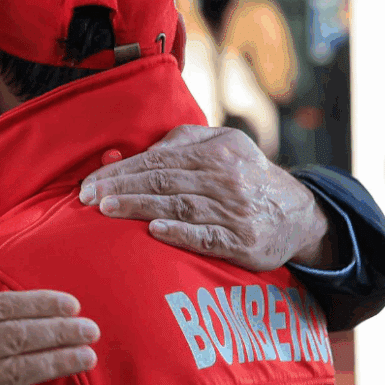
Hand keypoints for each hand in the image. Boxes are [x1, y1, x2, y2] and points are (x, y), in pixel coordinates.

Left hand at [80, 125, 331, 271]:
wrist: (298, 213)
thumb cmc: (244, 176)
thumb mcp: (221, 145)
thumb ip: (178, 143)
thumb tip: (131, 153)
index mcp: (216, 151)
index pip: (157, 161)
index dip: (121, 171)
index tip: (89, 183)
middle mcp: (226, 178)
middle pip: (163, 181)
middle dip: (121, 188)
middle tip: (86, 198)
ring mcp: (235, 211)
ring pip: (179, 207)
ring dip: (140, 208)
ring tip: (106, 210)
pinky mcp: (244, 242)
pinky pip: (207, 237)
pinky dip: (180, 234)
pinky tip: (154, 231)